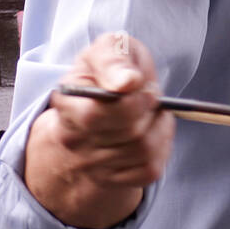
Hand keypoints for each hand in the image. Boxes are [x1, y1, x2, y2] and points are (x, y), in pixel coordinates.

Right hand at [24, 32, 174, 228]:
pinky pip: (150, 167)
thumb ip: (113, 59)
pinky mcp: (115, 179)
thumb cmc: (107, 73)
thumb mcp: (107, 49)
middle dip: (149, 107)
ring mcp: (93, 164)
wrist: (99, 106)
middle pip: (128, 133)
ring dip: (159, 124)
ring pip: (143, 149)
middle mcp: (73, 141)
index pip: (95, 116)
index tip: (139, 81)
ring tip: (150, 109)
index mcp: (67, 105)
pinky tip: (153, 128)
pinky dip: (163, 144)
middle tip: (148, 92)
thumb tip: (127, 82)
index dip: (128, 101)